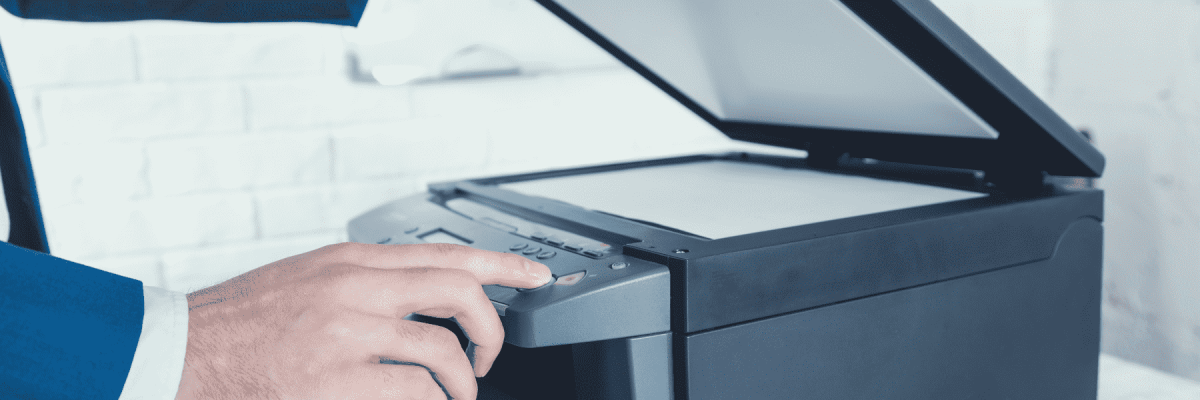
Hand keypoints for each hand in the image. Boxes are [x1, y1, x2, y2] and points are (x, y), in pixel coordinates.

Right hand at [175, 242, 551, 399]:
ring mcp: (346, 334)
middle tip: (489, 355)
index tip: (538, 277)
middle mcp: (355, 288)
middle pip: (460, 292)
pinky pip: (414, 392)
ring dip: (463, 382)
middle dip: (491, 328)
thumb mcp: (309, 278)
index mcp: (351, 261)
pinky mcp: (334, 380)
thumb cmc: (244, 321)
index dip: (502, 264)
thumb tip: (425, 296)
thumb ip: (366, 281)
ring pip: (443, 351)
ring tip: (455, 395)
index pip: (446, 253)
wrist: (182, 352)